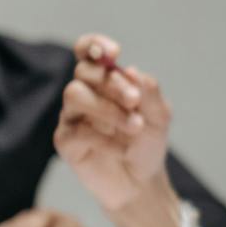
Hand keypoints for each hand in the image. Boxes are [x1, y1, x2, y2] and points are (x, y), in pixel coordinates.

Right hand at [55, 34, 173, 213]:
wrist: (142, 182)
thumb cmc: (148, 144)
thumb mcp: (159, 116)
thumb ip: (150, 92)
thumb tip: (131, 71)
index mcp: (105, 81)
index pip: (88, 52)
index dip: (94, 44)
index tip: (114, 52)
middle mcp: (85, 94)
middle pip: (85, 72)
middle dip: (113, 83)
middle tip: (135, 101)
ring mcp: (72, 117)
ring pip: (74, 95)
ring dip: (108, 109)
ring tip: (135, 127)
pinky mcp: (66, 141)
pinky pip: (76, 130)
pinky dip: (104, 138)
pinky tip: (123, 150)